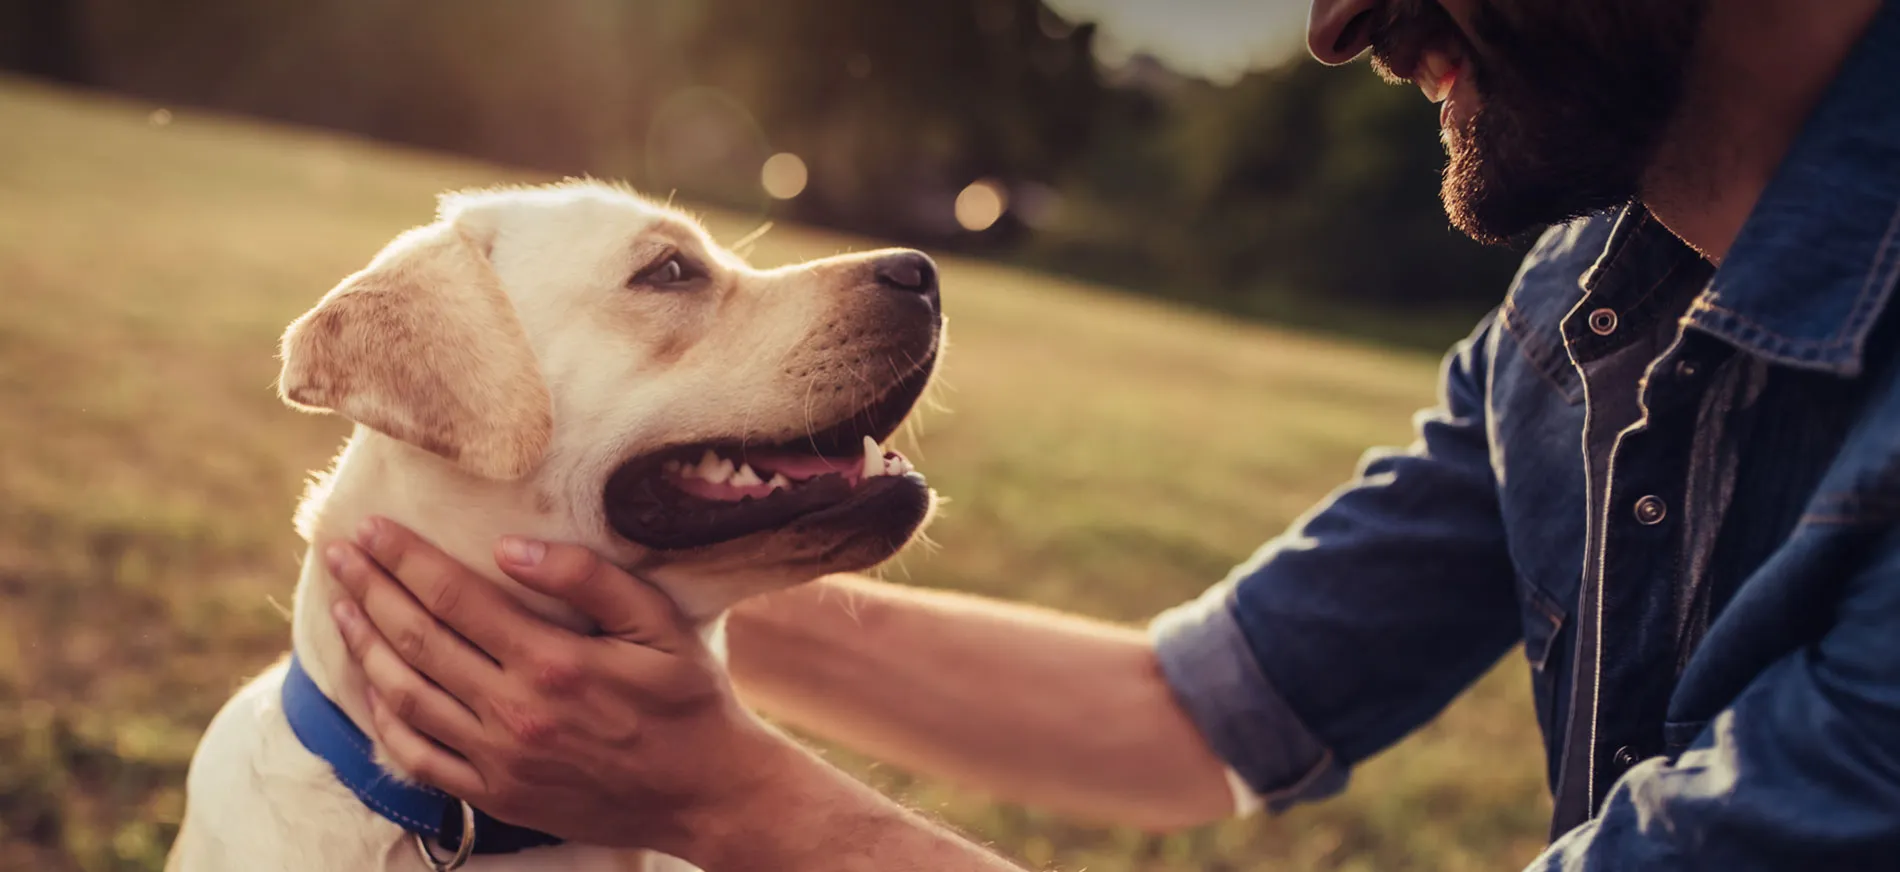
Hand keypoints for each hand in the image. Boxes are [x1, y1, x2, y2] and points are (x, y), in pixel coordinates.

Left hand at [323, 517, 796, 857]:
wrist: (706, 793)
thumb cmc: (689, 699)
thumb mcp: (659, 623)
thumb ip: (588, 578)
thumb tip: (511, 547)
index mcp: (553, 661)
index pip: (455, 596)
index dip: (405, 558)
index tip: (371, 527)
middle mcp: (515, 711)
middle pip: (417, 639)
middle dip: (370, 589)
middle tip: (337, 552)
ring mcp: (499, 759)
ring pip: (405, 695)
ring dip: (364, 645)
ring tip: (342, 606)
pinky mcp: (496, 794)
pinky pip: (418, 756)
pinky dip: (385, 717)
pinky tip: (372, 684)